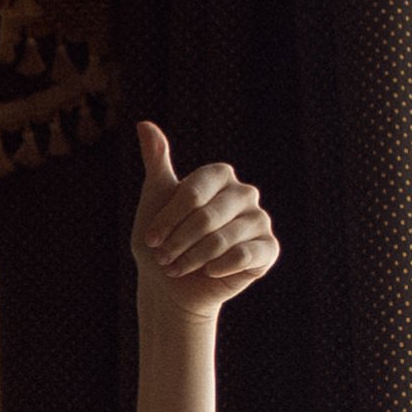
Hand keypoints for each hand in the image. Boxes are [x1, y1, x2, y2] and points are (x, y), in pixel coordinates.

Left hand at [131, 121, 279, 320]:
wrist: (173, 287)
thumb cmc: (163, 242)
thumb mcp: (154, 201)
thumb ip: (156, 163)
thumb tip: (144, 124)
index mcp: (220, 176)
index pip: (193, 192)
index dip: (168, 219)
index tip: (151, 239)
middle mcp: (244, 193)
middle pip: (207, 217)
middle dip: (178, 242)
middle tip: (164, 259)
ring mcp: (259, 220)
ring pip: (223, 239)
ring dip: (192, 259)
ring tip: (178, 268)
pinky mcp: (268, 249)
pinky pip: (246, 255)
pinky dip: (220, 267)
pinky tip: (208, 272)